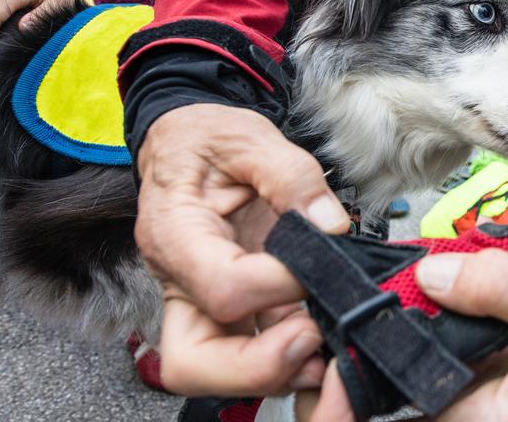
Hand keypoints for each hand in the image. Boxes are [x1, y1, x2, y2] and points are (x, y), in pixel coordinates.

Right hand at [136, 104, 350, 394]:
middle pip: (195, 362)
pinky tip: (329, 333)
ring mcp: (202, 303)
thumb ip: (293, 175)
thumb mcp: (249, 136)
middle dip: (261, 366)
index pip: (224, 287)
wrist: (190, 142)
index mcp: (175, 233)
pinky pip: (255, 352)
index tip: (323, 262)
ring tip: (331, 337)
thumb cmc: (210, 139)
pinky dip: (294, 356)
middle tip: (316, 334)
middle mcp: (179, 280)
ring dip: (281, 369)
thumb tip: (331, 225)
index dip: (282, 285)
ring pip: (222, 371)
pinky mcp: (232, 311)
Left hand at [301, 250, 507, 420]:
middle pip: (389, 412)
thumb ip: (500, 289)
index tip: (330, 343)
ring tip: (366, 307)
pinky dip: (419, 344)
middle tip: (326, 323)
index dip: (348, 388)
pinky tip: (418, 303)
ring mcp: (480, 414)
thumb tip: (429, 273)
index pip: (392, 417)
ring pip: (409, 393)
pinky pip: (437, 376)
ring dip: (385, 354)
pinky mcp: (486, 398)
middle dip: (353, 374)